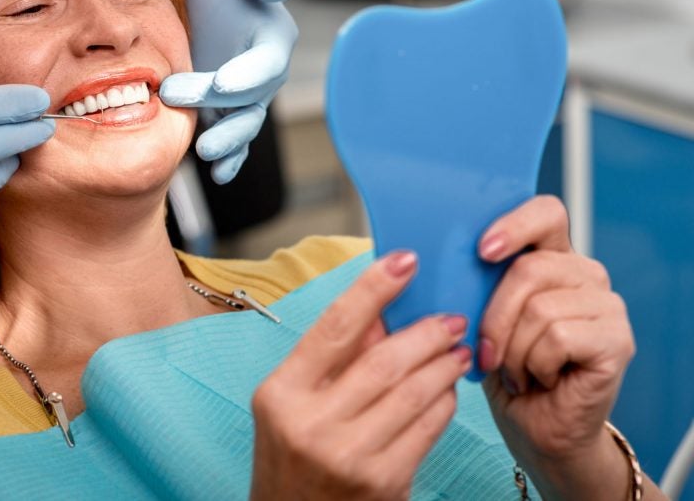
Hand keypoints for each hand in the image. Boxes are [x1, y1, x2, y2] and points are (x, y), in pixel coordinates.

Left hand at [159, 0, 297, 183]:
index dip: (249, 74)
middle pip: (250, 98)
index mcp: (272, 37)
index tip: (222, 82)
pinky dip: (230, 161)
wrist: (175, 3)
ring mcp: (243, 99)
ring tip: (205, 152)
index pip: (268, 62)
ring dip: (228, 142)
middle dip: (218, 104)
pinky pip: (233, 142)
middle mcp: (263, 73)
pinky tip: (218, 174)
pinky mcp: (222, 115)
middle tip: (174, 95)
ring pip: (244, 126)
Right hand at [250, 252, 471, 500]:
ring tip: (456, 349)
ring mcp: (349, 456)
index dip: (373, 288)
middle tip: (450, 317)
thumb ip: (333, 358)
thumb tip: (383, 309)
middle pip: (383, 360)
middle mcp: (311, 424)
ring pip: (413, 393)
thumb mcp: (293, 402)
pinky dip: (444, 402)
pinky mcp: (384, 483)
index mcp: (281, 393)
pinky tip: (447, 389)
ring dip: (443, 365)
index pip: (334, 327)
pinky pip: (428, 429)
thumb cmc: (292, 457)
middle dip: (425, 332)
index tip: (405, 260)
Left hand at [477, 196, 636, 496]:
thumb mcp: (479, 317)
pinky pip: (558, 337)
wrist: (534, 428)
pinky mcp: (617, 339)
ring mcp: (607, 305)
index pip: (545, 212)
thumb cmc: (503, 370)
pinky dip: (535, 364)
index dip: (514, 225)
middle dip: (494, 316)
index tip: (483, 250)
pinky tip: (540, 379)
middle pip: (529, 268)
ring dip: (513, 349)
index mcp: (551, 257)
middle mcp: (585, 274)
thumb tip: (437, 258)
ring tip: (518, 370)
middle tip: (487, 351)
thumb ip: (474, 282)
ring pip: (539, 308)